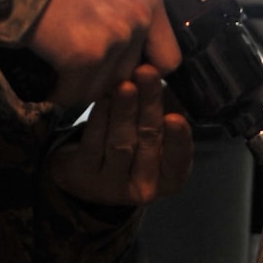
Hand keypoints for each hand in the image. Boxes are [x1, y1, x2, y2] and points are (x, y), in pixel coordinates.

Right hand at [29, 0, 180, 108]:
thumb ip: (130, 9)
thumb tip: (135, 41)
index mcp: (150, 1)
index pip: (168, 60)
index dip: (146, 70)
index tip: (125, 70)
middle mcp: (138, 20)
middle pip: (129, 76)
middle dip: (105, 77)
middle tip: (81, 68)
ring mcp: (113, 39)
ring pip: (103, 87)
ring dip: (81, 85)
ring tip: (61, 72)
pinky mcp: (84, 56)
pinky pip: (76, 92)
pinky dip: (60, 91)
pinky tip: (49, 81)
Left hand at [47, 66, 192, 206]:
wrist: (88, 172)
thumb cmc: (133, 144)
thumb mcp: (157, 131)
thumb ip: (169, 109)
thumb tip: (173, 74)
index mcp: (170, 178)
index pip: (178, 160)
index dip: (178, 139)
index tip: (174, 117)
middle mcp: (144, 188)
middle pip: (148, 142)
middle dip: (149, 105)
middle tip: (147, 73)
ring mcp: (112, 186)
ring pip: (121, 143)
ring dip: (123, 111)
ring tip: (124, 85)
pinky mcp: (84, 177)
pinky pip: (93, 144)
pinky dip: (100, 119)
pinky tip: (103, 98)